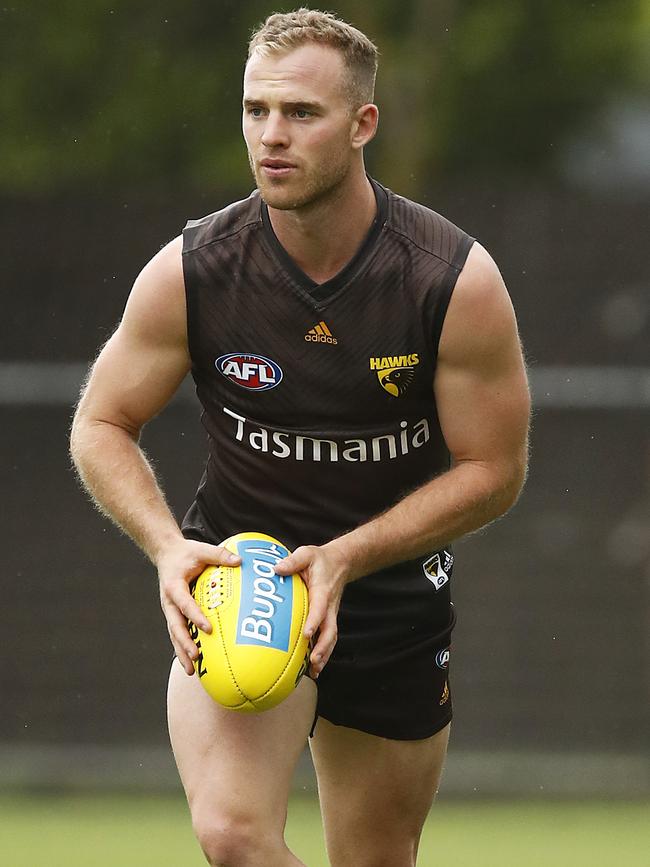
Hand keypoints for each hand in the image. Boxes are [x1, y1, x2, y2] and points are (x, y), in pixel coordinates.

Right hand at [157, 539, 240, 675]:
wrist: (166, 554)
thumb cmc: (186, 553)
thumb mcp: (201, 549)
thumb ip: (219, 555)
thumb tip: (240, 561)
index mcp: (174, 586)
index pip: (184, 604)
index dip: (195, 616)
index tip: (208, 628)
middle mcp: (169, 602)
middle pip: (175, 626)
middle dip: (184, 643)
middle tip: (196, 657)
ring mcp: (170, 610)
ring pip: (174, 634)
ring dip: (182, 652)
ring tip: (191, 671)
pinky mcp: (174, 614)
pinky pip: (178, 633)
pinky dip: (184, 648)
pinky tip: (194, 663)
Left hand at [274, 543, 347, 677]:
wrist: (341, 562)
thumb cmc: (320, 560)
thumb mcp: (307, 554)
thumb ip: (293, 561)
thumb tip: (276, 569)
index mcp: (323, 591)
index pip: (320, 608)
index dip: (314, 621)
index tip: (306, 634)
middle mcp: (329, 606)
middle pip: (330, 630)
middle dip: (323, 647)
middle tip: (313, 661)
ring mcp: (330, 614)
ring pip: (331, 637)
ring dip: (325, 655)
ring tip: (315, 672)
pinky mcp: (327, 619)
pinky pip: (327, 638)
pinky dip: (322, 653)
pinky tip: (313, 668)